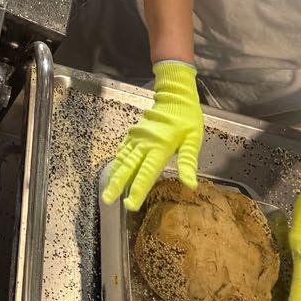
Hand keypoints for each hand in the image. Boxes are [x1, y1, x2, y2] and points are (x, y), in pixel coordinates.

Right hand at [102, 62, 202, 210]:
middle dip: (117, 184)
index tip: (129, 206)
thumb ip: (187, 162)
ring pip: (123, 159)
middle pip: (128, 167)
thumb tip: (190, 185)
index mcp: (159, 147)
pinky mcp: (134, 133)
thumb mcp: (193, 139)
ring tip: (107, 191)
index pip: (146, 173)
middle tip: (107, 200)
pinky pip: (123, 149)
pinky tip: (114, 170)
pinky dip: (117, 161)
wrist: (175, 94)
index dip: (138, 190)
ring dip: (114, 175)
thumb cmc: (187, 118)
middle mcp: (144, 143)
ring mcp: (137, 137)